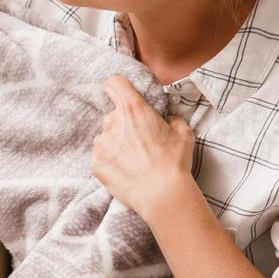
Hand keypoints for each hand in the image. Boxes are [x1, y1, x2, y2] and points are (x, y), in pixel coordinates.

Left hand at [91, 75, 196, 225]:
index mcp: (133, 109)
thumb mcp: (183, 133)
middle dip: (123, 125)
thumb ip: (172, 118)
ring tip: (133, 161)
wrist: (162, 194)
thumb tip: (167, 119)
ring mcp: (101, 143)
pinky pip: (101, 157)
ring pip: (105, 137)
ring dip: (115, 144)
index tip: (121, 95)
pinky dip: (110, 162)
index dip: (117, 88)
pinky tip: (126, 172)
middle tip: (139, 142)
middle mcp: (112, 122)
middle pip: (112, 115)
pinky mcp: (95, 163)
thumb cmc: (174, 162)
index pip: (114, 83)